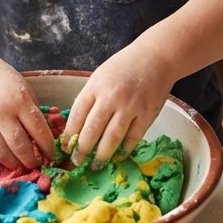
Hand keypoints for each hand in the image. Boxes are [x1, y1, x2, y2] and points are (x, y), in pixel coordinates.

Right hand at [0, 53, 55, 167]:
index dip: (48, 148)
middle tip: (37, 165)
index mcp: (19, 101)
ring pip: (2, 153)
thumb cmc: (4, 81)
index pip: (38, 131)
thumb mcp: (25, 90)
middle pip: (20, 147)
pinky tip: (5, 157)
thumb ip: (34, 114)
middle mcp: (1, 113)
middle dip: (31, 160)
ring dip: (14, 164)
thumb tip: (43, 140)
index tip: (53, 156)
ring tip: (21, 165)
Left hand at [62, 44, 172, 165]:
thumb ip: (90, 99)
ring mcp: (130, 106)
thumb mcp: (100, 77)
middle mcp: (111, 97)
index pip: (76, 116)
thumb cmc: (124, 67)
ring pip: (112, 138)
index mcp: (95, 87)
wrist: (156, 57)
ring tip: (96, 165)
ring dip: (102, 155)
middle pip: (92, 130)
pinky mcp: (147, 113)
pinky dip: (125, 148)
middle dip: (82, 150)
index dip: (69, 135)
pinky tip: (119, 154)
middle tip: (77, 162)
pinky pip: (134, 137)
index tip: (66, 148)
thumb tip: (77, 127)